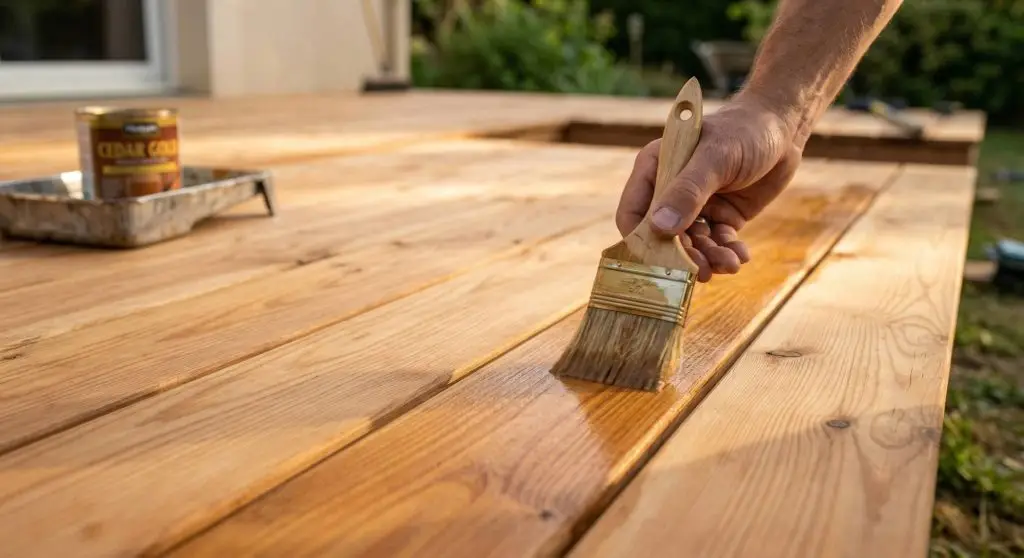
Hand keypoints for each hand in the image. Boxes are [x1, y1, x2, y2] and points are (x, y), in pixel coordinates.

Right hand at [615, 93, 802, 281]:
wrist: (783, 128)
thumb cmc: (744, 131)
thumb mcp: (715, 159)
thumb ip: (687, 192)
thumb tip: (659, 228)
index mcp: (656, 169)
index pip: (633, 213)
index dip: (641, 240)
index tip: (657, 263)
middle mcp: (670, 190)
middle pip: (664, 237)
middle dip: (682, 256)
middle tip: (701, 272)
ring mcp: (696, 205)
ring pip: (692, 244)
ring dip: (708, 258)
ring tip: (729, 265)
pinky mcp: (721, 215)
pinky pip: (717, 242)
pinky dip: (727, 252)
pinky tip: (740, 256)